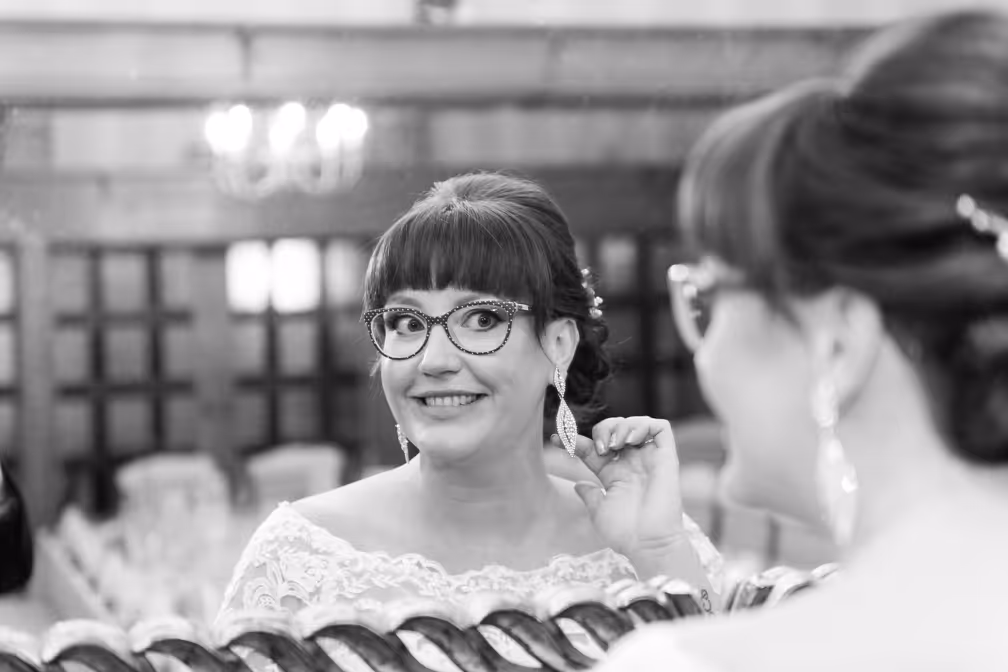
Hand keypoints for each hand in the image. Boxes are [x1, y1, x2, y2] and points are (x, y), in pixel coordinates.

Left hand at [552, 416, 686, 557]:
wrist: (648, 543)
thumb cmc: (625, 533)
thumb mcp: (598, 512)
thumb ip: (589, 496)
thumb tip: (578, 485)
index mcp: (614, 475)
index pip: (592, 448)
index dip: (574, 440)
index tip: (555, 439)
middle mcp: (632, 464)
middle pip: (614, 429)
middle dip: (602, 429)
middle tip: (601, 448)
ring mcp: (649, 459)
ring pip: (636, 424)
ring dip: (620, 426)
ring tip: (615, 444)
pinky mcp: (666, 457)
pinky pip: (661, 428)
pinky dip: (643, 425)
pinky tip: (631, 440)